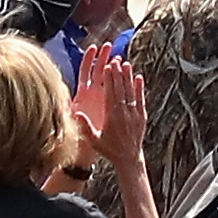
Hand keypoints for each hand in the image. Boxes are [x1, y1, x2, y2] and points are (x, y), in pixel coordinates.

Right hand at [75, 42, 144, 170]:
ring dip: (128, 77)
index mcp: (111, 117)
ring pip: (131, 92)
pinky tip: (139, 77)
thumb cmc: (109, 150)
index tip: (107, 66)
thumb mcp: (94, 140)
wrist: (128, 159)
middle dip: (118, 73)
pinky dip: (140, 88)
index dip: (109, 79)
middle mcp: (124, 113)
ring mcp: (134, 114)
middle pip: (120, 89)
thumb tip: (76, 112)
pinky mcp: (142, 116)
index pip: (110, 93)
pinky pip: (141, 99)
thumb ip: (85, 126)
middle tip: (115, 59)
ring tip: (126, 64)